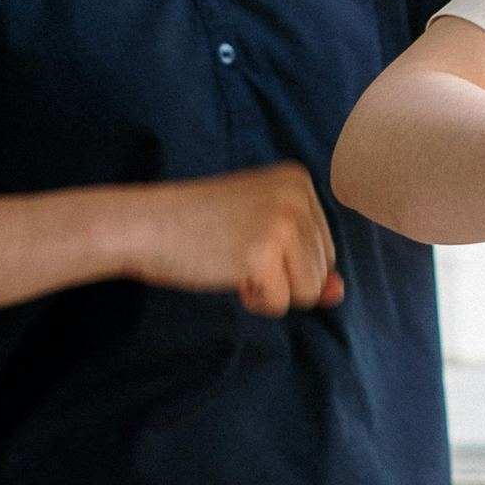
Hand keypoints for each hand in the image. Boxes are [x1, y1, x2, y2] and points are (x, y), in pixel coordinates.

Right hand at [138, 165, 341, 316]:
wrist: (146, 224)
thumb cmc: (200, 228)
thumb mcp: (262, 231)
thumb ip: (306, 259)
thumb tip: (339, 293)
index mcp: (299, 181)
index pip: (326, 248)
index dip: (288, 262)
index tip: (247, 238)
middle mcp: (297, 196)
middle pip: (321, 270)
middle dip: (282, 277)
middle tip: (237, 250)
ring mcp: (281, 223)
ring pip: (307, 290)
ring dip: (271, 290)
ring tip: (234, 261)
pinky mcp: (263, 254)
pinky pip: (279, 304)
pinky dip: (254, 300)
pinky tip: (226, 272)